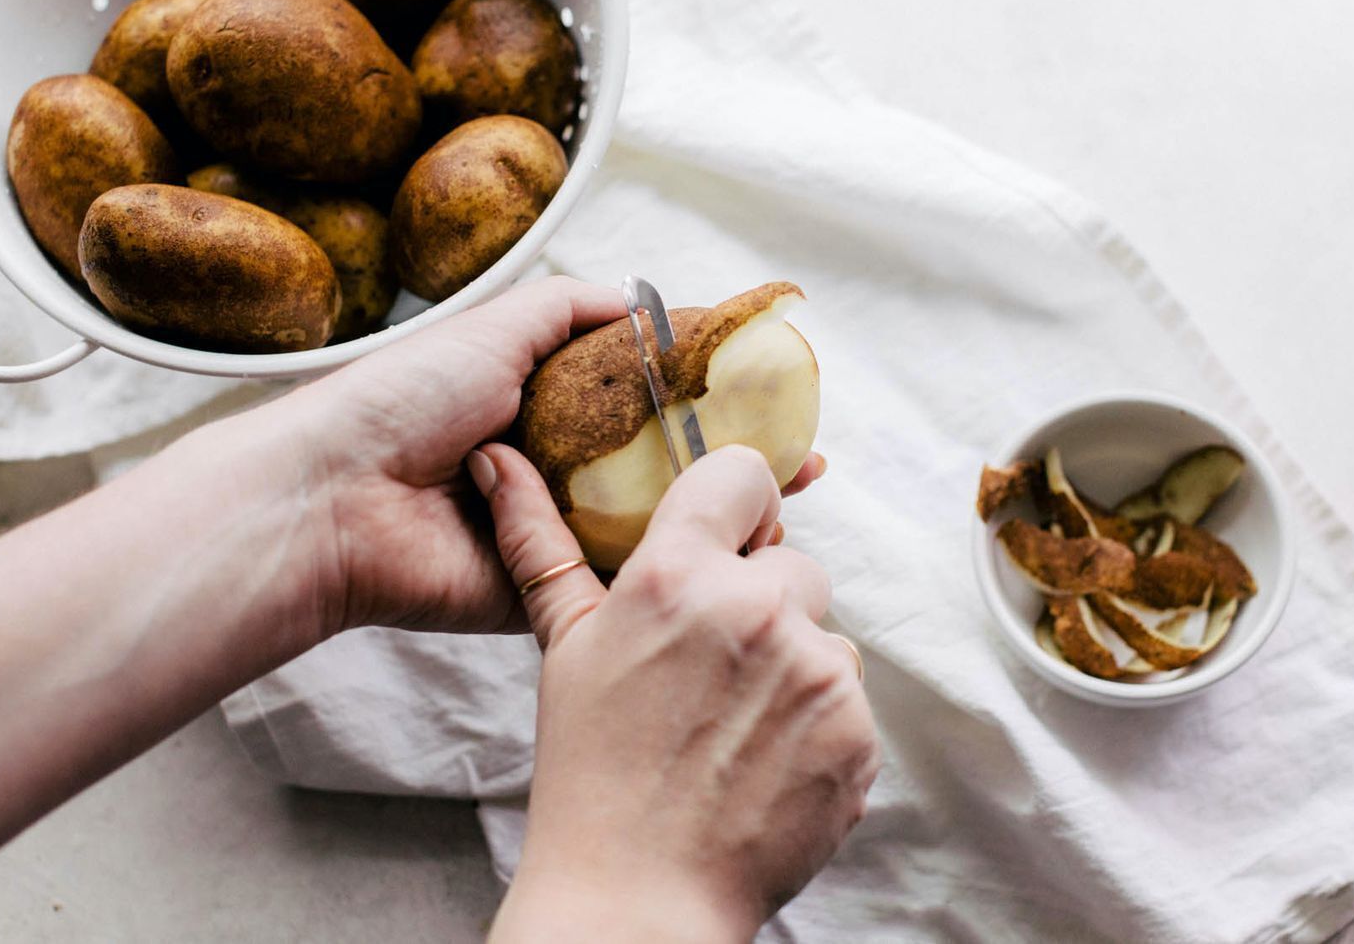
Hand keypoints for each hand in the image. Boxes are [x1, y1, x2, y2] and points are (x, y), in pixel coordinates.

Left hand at [276, 276, 825, 637]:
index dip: (711, 389)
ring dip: (729, 509)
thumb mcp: (497, 325)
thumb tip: (644, 298)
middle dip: (738, 454)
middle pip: (667, 461)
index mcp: (548, 405)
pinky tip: (745, 545)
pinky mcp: (554, 592)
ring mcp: (561, 532)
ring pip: (661, 522)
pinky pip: (626, 577)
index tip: (771, 381)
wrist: (338, 498)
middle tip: (802, 449)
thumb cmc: (408, 399)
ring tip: (796, 489)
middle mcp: (562, 467)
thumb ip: (572, 309)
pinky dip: (684, 564)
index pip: (649, 395)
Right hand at [478, 444, 879, 942]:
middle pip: (791, 563)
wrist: (638, 893)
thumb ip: (540, 543)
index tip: (725, 540)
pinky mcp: (855, 731)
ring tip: (733, 725)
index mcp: (675, 576)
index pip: (744, 474)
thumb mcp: (563, 645)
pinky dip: (817, 725)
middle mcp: (754, 610)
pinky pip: (848, 699)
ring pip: (824, 634)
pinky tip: (763, 761)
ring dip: (793, 667)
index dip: (736, 505)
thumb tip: (497, 459)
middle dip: (761, 603)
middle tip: (710, 668)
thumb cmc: (589, 767)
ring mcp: (814, 672)